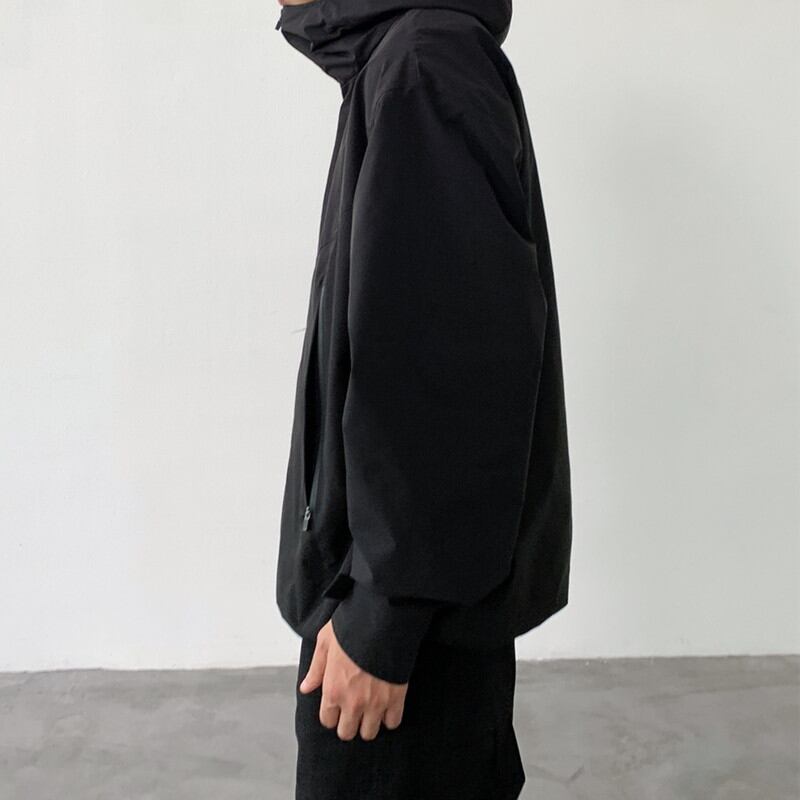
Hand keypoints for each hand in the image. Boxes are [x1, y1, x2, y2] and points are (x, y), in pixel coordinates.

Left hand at [299, 619, 408, 740]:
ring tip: (371, 710)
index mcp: (333, 690)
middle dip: (349, 723)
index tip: (337, 707)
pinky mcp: (396, 699)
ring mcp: (375, 703)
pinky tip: (388, 707)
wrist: (382, 622)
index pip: (328, 721)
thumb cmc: (351, 629)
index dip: (332, 714)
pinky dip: (390, 718)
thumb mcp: (325, 642)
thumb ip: (316, 669)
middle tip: (354, 711)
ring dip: (369, 723)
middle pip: (347, 733)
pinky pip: (393, 722)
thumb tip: (306, 688)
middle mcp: (352, 703)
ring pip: (369, 733)